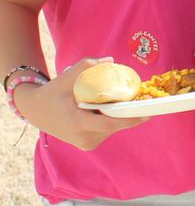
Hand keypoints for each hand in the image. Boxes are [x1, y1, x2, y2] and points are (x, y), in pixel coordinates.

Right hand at [12, 58, 146, 150]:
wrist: (36, 111)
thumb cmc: (53, 92)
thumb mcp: (66, 78)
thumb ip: (86, 66)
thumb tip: (111, 60)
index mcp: (78, 123)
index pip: (110, 123)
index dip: (130, 118)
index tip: (147, 112)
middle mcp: (83, 137)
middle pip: (115, 125)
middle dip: (129, 113)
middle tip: (143, 100)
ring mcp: (86, 143)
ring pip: (112, 129)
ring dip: (121, 117)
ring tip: (127, 102)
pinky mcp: (88, 144)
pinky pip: (107, 131)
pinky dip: (112, 120)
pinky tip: (112, 110)